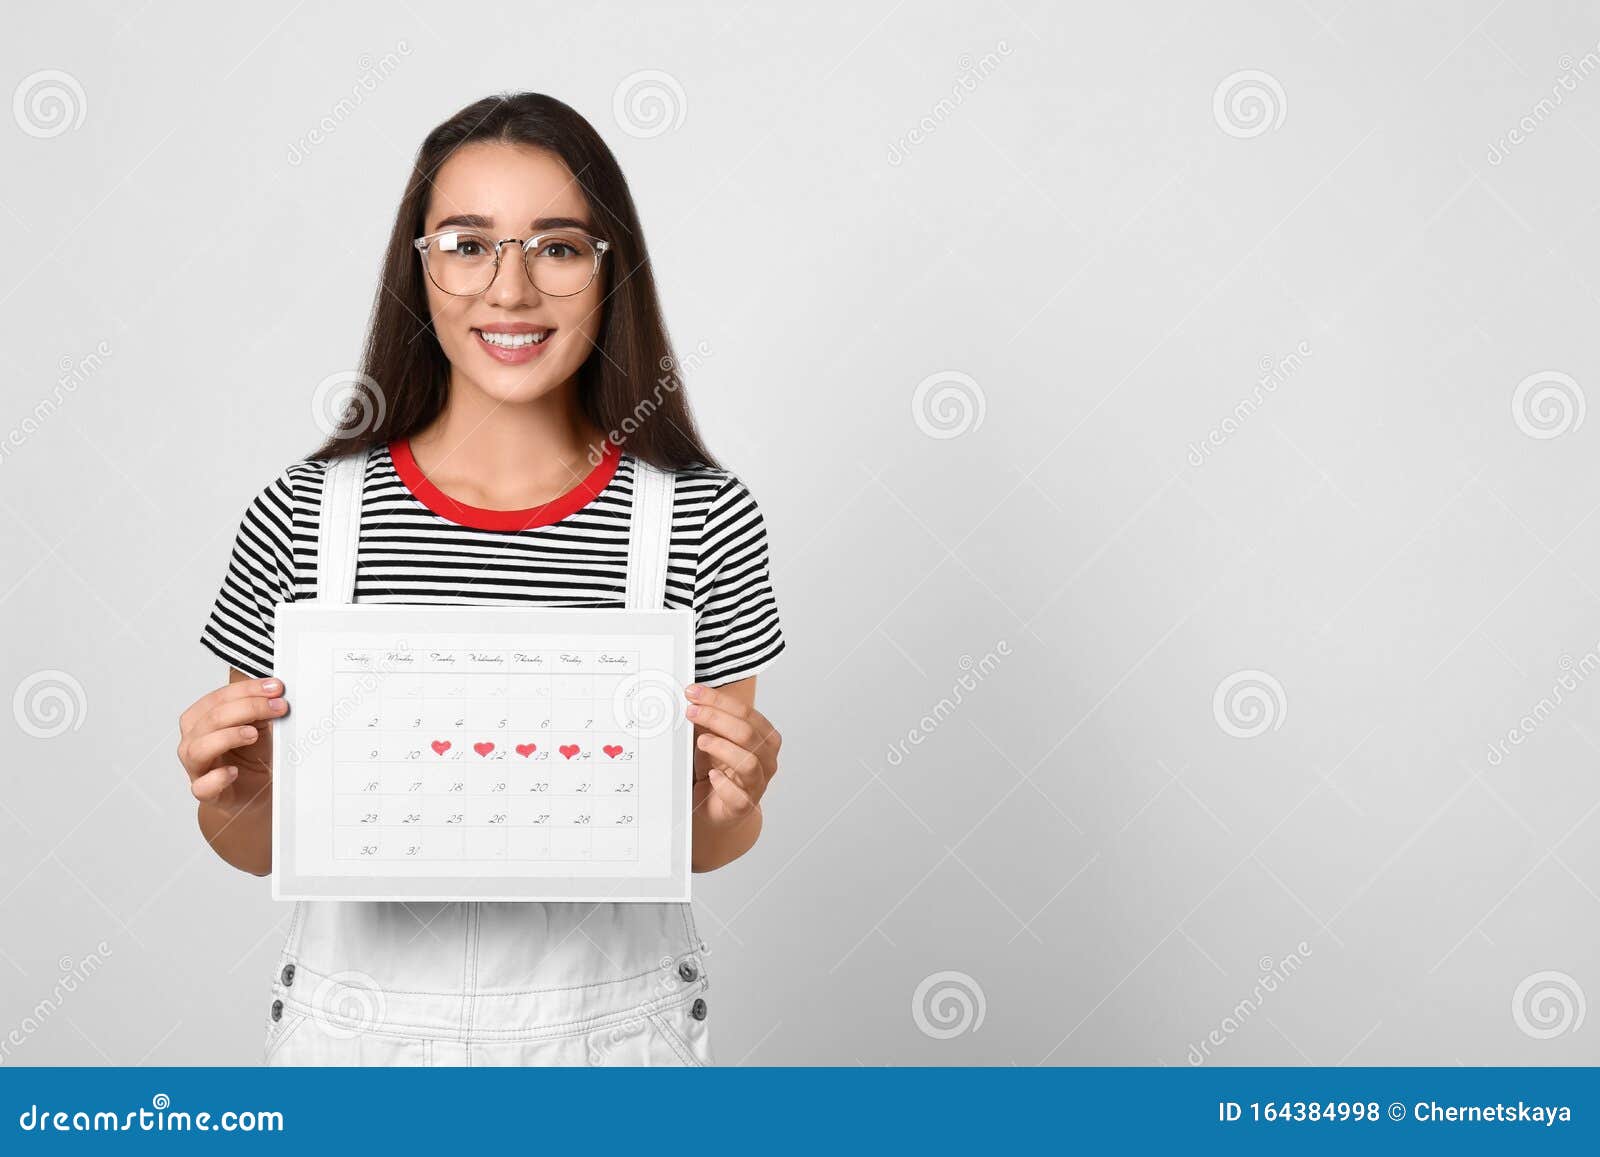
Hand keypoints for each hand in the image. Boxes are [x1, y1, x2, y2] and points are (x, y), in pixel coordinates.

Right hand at [177, 675, 287, 819]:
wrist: (255, 788)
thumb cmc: (250, 755)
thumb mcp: (258, 725)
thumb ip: (260, 709)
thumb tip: (275, 694)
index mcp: (201, 720)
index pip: (218, 698)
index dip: (247, 690)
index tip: (275, 688)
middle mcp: (194, 741)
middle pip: (211, 719)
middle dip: (247, 708)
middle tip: (276, 707)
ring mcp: (197, 768)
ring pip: (199, 748)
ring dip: (229, 737)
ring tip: (253, 734)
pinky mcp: (206, 792)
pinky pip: (202, 787)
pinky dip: (217, 778)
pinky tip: (233, 772)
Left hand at [685, 682, 780, 829]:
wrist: (719, 806)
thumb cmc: (719, 769)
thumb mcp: (714, 740)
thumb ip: (710, 722)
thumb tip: (693, 700)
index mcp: (764, 738)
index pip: (746, 712)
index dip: (718, 701)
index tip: (694, 694)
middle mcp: (766, 759)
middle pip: (747, 733)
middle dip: (716, 718)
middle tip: (692, 713)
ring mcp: (758, 784)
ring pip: (748, 762)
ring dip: (721, 748)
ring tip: (701, 742)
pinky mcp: (744, 806)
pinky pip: (739, 795)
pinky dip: (723, 784)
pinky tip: (711, 776)